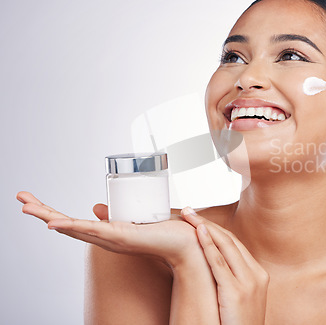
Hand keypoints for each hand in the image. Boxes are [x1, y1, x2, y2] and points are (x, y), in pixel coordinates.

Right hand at [17, 191, 201, 268]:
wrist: (189, 243)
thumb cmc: (168, 232)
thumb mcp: (136, 218)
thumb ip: (117, 214)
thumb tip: (97, 206)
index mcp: (108, 233)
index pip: (73, 223)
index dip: (52, 213)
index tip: (34, 202)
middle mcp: (106, 238)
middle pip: (67, 225)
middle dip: (42, 212)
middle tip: (21, 197)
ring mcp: (113, 238)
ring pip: (74, 227)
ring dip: (49, 215)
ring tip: (27, 205)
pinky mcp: (123, 237)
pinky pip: (94, 231)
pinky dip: (73, 226)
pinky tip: (55, 222)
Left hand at [182, 207, 269, 324]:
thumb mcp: (238, 300)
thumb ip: (229, 281)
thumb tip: (212, 267)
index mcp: (258, 274)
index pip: (234, 244)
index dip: (215, 229)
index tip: (198, 220)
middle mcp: (256, 275)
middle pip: (230, 240)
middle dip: (207, 223)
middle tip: (189, 211)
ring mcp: (248, 283)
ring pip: (225, 246)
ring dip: (205, 227)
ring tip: (189, 216)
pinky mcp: (236, 292)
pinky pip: (219, 263)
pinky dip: (208, 245)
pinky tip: (197, 232)